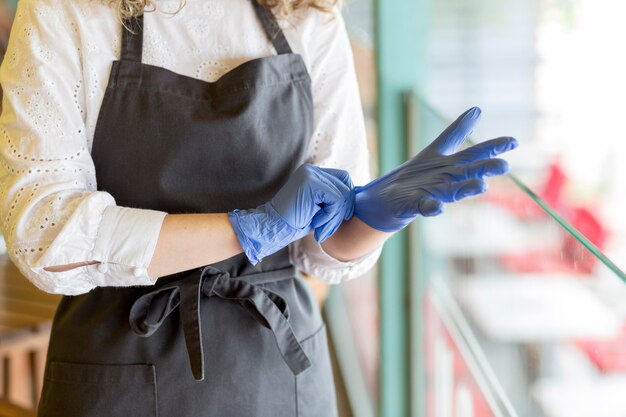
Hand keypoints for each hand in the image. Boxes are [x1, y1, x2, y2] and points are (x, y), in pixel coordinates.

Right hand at [228, 164, 354, 263]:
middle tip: (329, 227)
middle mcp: (312, 169)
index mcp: (313, 173)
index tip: (339, 218)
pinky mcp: (310, 183)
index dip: (347, 199)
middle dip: (343, 209)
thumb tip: (359, 196)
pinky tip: (317, 224)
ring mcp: (310, 174)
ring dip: (336, 216)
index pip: (343, 179)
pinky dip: (330, 216)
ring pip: (343, 194)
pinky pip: (336, 199)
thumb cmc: (295, 222)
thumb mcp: (320, 207)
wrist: (272, 227)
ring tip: (321, 228)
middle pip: (346, 185)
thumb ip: (335, 199)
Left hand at [354, 107, 517, 231]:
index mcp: (452, 165)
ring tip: (481, 186)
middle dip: (486, 169)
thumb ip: (457, 133)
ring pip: (452, 190)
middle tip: (504, 166)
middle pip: (468, 172)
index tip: (513, 141)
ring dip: (466, 188)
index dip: (493, 147)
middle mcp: (446, 179)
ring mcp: (432, 192)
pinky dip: (432, 207)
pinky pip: (424, 206)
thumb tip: (477, 110)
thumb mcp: (437, 149)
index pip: (475, 153)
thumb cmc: (418, 175)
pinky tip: (439, 207)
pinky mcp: (414, 204)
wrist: (389, 198)